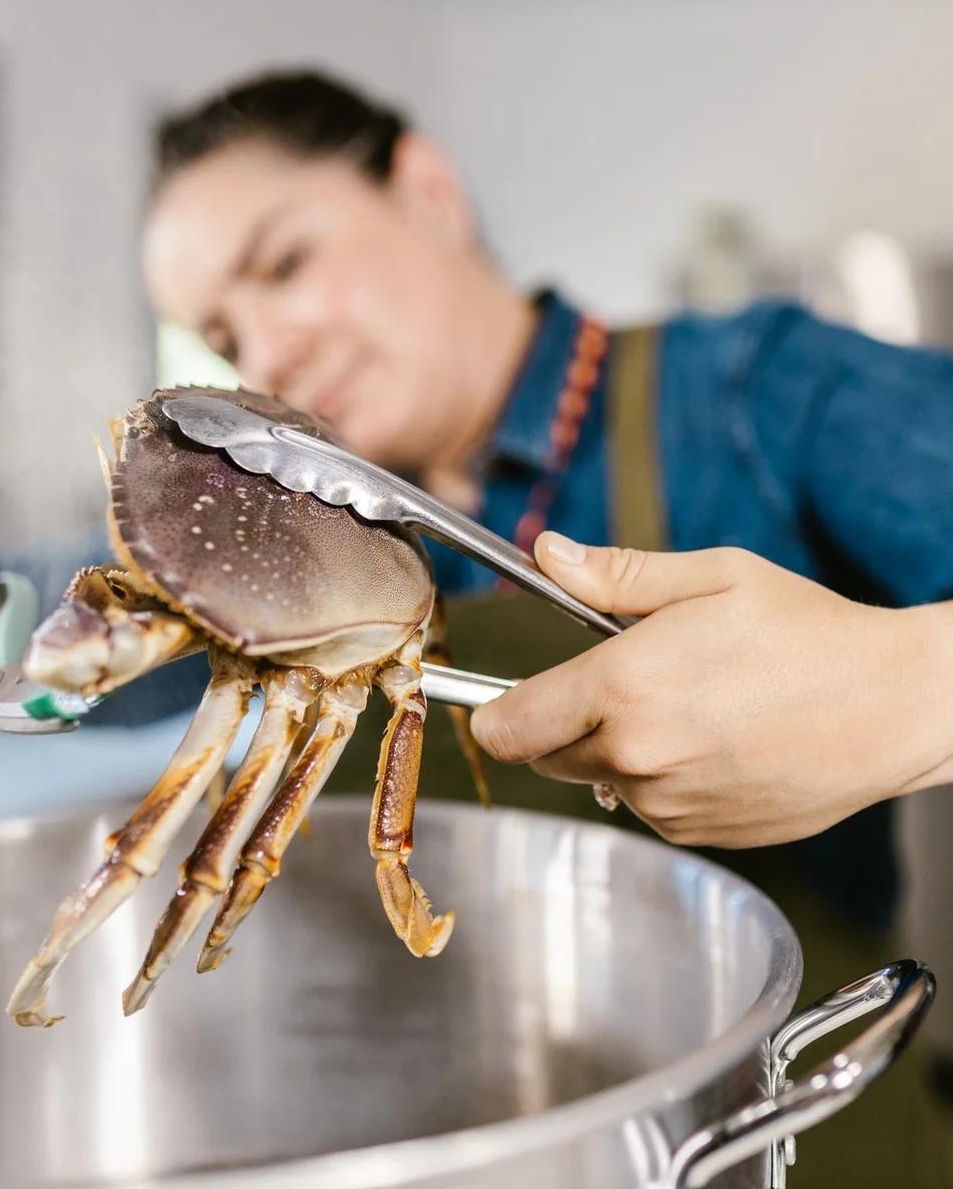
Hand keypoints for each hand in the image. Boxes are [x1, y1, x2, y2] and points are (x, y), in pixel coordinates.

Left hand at [470, 532, 952, 847]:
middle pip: (546, 757)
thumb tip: (545, 554)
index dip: (492, 713)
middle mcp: (638, 757)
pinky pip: (648, 808)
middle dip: (561, 722)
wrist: (898, 706)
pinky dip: (660, 780)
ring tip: (686, 708)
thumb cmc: (808, 632)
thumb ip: (614, 576)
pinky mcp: (702, 834)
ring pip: (599, 782)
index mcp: (625, 689)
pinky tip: (713, 743)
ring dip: (615, 751)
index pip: (507, 726)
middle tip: (620, 682)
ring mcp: (670, 804)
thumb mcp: (711, 578)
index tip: (497, 701)